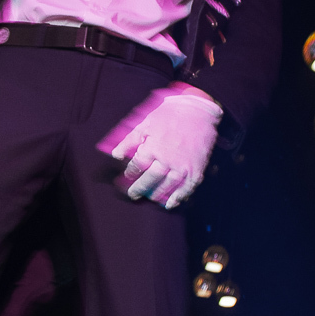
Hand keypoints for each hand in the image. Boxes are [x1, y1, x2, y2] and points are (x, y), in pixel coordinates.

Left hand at [97, 83, 220, 208]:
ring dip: (157, 194)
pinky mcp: (196, 169)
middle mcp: (167, 160)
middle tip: (133, 194)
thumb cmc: (170, 114)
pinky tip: (171, 204)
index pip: (137, 166)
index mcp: (153, 148)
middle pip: (150, 179)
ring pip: (167, 186)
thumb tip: (116, 155)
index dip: (131, 172)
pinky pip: (187, 187)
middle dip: (140, 188)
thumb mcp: (146, 124)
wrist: (199, 111)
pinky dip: (179, 197)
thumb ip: (130, 140)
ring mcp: (183, 166)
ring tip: (150, 198)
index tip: (128, 175)